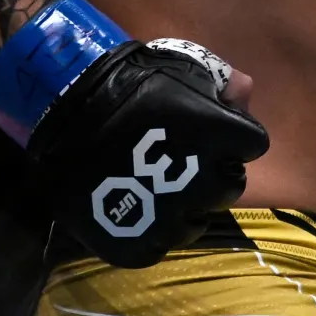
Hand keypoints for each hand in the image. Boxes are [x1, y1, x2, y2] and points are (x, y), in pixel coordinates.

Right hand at [29, 37, 270, 265]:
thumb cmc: (129, 84)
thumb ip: (221, 83)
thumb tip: (246, 90)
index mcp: (226, 138)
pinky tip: (134, 208)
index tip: (205, 130)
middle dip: (211, 173)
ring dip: (184, 206)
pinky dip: (150, 232)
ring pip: (196, 221)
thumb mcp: (182, 69)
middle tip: (177, 160)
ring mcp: (172, 220)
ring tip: (152, 185)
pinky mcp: (139, 246)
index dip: (231, 136)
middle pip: (229, 186)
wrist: (62, 110)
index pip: (252, 145)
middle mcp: (208, 184)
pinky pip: (159, 246)